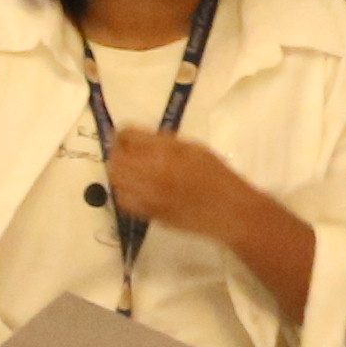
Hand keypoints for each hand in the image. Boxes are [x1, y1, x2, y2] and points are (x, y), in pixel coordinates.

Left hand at [103, 126, 266, 248]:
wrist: (229, 212)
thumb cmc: (217, 175)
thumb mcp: (195, 148)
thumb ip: (164, 142)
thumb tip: (138, 137)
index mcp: (163, 154)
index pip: (128, 137)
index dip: (124, 133)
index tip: (127, 134)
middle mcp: (149, 174)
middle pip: (116, 158)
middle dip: (117, 151)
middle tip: (126, 150)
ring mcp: (145, 196)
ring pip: (116, 179)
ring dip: (118, 170)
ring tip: (130, 168)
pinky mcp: (146, 213)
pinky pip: (123, 199)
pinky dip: (123, 190)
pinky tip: (135, 187)